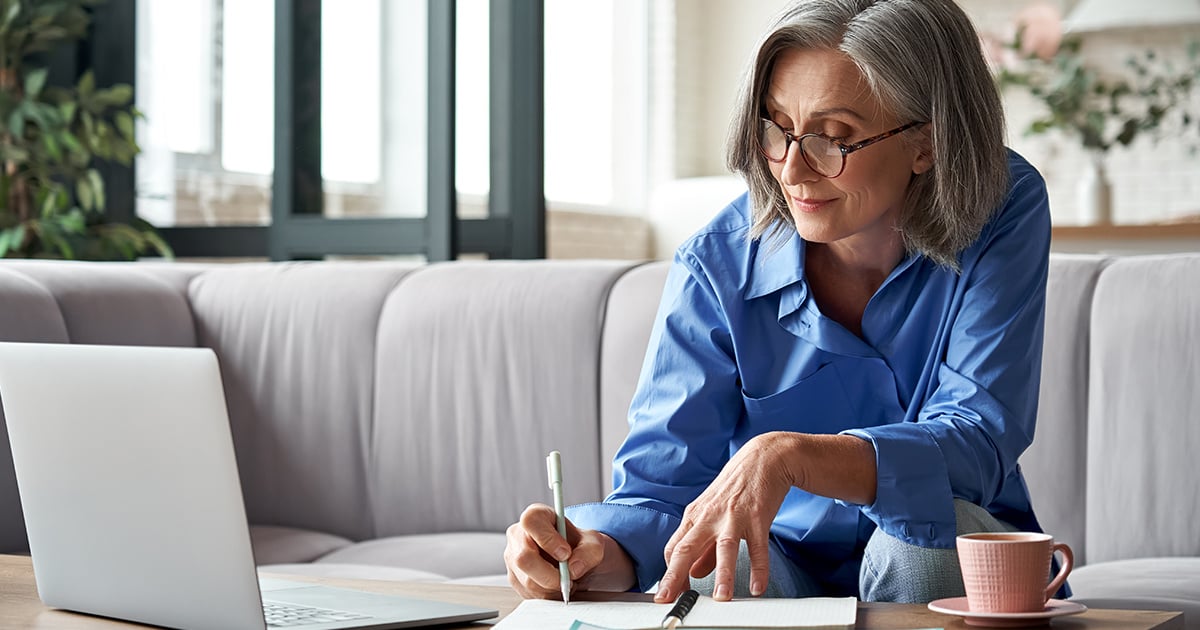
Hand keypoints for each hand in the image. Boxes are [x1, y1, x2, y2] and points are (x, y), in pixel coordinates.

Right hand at [504, 503, 635, 598]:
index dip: (548, 540)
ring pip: (527, 580)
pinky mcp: (514, 578)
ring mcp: (512, 557)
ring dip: (552, 587)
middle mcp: (518, 535)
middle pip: (524, 558)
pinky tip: (557, 586)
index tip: (566, 553)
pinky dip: (547, 595)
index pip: (531, 523)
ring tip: (567, 581)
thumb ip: (588, 552)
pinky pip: (528, 593)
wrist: (575, 559)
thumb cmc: (579, 545)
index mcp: (535, 516)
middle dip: (551, 575)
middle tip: (569, 578)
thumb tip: (573, 568)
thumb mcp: (593, 543)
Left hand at [656, 432, 798, 602]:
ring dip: (722, 575)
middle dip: (675, 576)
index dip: (669, 573)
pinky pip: (758, 547)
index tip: (668, 594)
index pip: (673, 548)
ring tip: (722, 599)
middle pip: (687, 548)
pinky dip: (759, 569)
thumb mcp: (713, 513)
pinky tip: (757, 587)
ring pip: (724, 548)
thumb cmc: (736, 487)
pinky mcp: (758, 517)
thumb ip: (703, 546)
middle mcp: (710, 516)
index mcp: (695, 516)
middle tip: (669, 600)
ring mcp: (734, 516)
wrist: (763, 458)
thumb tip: (693, 573)